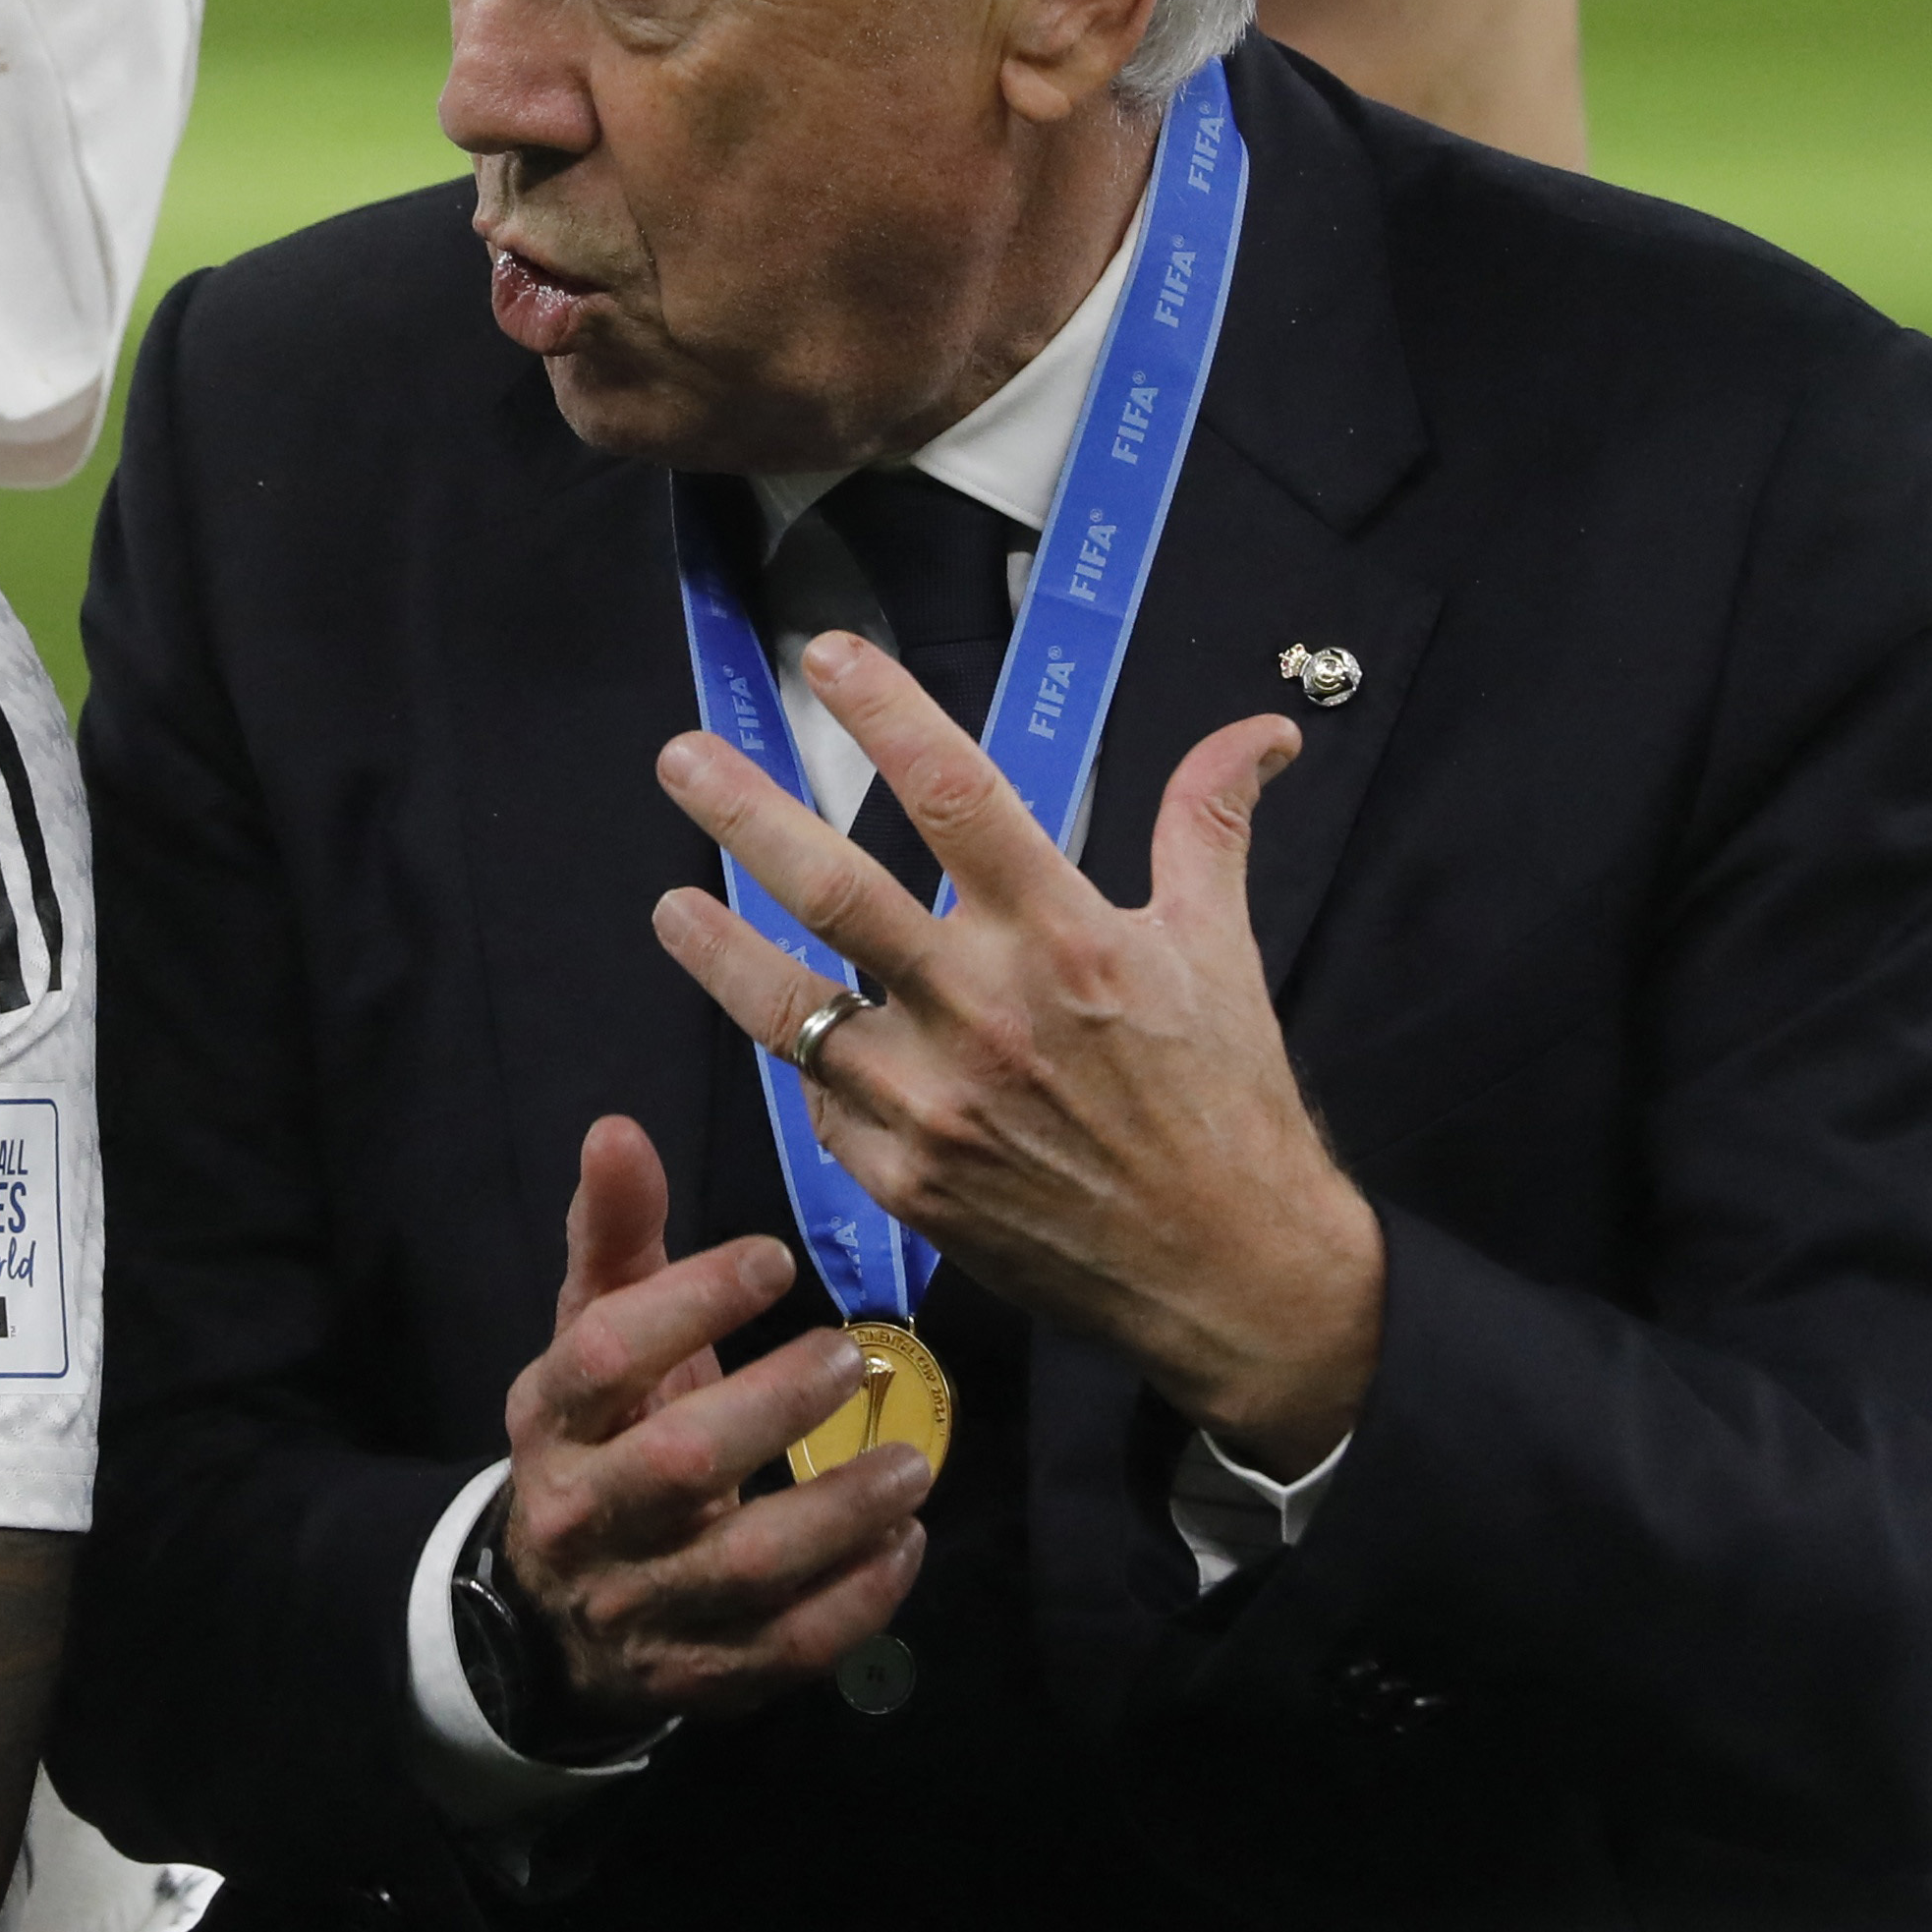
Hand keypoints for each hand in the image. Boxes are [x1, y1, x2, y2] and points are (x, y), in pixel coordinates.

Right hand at [492, 1116, 933, 1731]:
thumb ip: (615, 1238)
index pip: (604, 1355)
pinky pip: (788, 1649)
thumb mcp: (593, 1338)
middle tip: (848, 1357)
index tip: (774, 1258)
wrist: (552, 1613)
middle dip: (775, 1408)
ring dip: (840, 1512)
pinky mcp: (702, 1676)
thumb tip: (617, 1127)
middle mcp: (584, 1515)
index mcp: (551, 1420)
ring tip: (911, 1463)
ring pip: (745, 1568)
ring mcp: (643, 1605)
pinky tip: (905, 1544)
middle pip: (677, 1465)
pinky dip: (857, 1601)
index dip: (691, 1301)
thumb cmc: (602, 1440)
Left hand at [652, 636, 1387, 1469]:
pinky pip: (825, 1103)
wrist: (1229, 1275)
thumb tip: (1261, 731)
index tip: (827, 656)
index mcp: (1063, 935)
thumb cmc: (1228, 1103)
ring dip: (718, 950)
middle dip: (744, 813)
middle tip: (680, 758)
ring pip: (790, 1007)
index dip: (884, 713)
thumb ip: (1208, 826)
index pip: (955, 792)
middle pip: (834, 889)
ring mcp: (932, 1102)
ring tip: (670, 905)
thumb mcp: (1220, 950)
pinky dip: (807, 1062)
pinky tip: (785, 1030)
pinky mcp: (903, 1180)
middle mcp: (984, 1009)